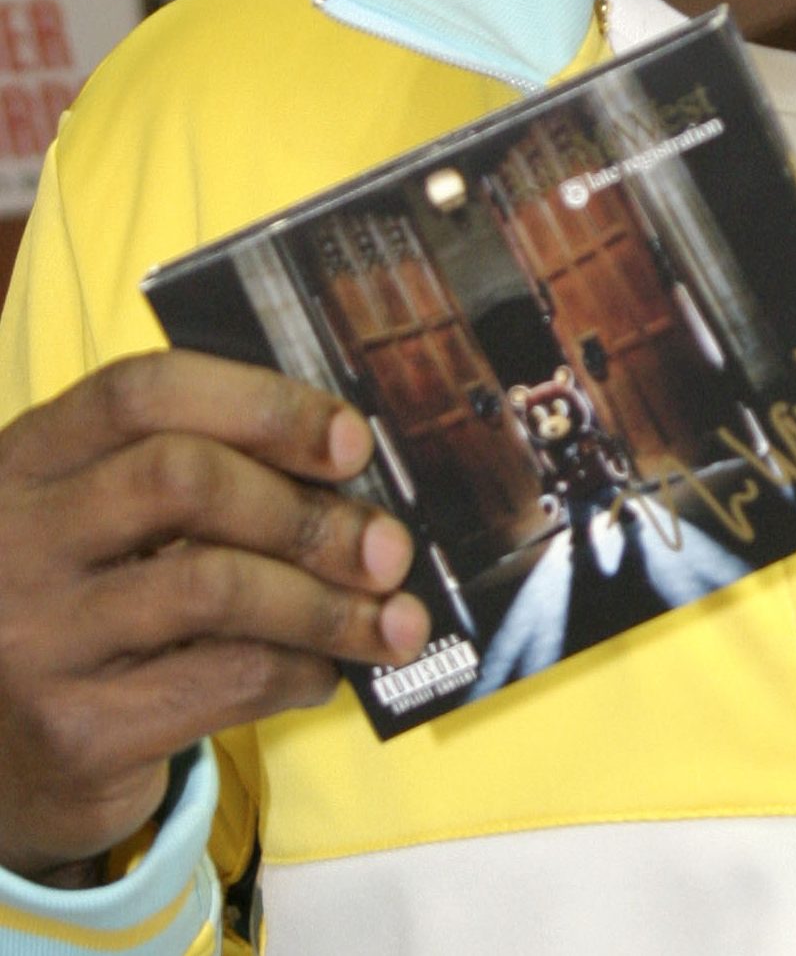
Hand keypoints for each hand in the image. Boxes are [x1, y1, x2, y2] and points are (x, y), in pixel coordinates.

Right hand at [0, 351, 429, 882]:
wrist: (3, 768)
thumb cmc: (88, 610)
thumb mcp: (105, 524)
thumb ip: (200, 480)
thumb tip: (354, 469)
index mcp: (27, 463)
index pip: (144, 393)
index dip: (263, 404)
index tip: (353, 441)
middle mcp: (13, 542)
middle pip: (184, 480)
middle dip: (308, 510)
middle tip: (389, 547)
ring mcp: (34, 640)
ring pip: (215, 585)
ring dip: (327, 602)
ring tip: (391, 620)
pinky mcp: (74, 733)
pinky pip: (225, 680)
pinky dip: (301, 669)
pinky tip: (326, 670)